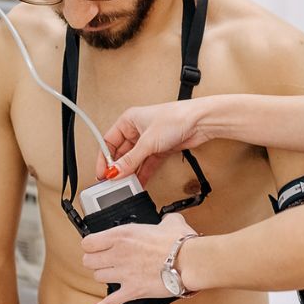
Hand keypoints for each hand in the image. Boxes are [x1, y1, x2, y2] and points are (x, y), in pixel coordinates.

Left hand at [80, 213, 197, 303]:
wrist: (190, 261)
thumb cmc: (181, 243)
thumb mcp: (171, 222)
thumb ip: (165, 220)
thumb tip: (169, 222)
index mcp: (122, 235)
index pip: (88, 242)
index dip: (92, 244)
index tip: (98, 245)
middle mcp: (118, 254)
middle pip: (89, 261)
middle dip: (95, 260)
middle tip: (104, 260)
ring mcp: (124, 274)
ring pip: (98, 278)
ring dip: (104, 276)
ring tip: (113, 273)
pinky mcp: (132, 290)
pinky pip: (109, 302)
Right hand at [96, 99, 211, 183]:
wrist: (200, 122)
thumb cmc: (175, 118)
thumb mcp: (147, 142)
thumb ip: (130, 160)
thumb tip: (115, 171)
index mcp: (128, 120)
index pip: (109, 141)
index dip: (105, 159)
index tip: (102, 174)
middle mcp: (137, 129)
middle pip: (121, 153)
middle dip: (118, 168)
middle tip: (113, 183)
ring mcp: (149, 140)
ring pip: (134, 160)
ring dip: (131, 172)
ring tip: (126, 185)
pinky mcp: (160, 149)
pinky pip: (147, 164)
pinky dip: (143, 173)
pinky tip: (139, 183)